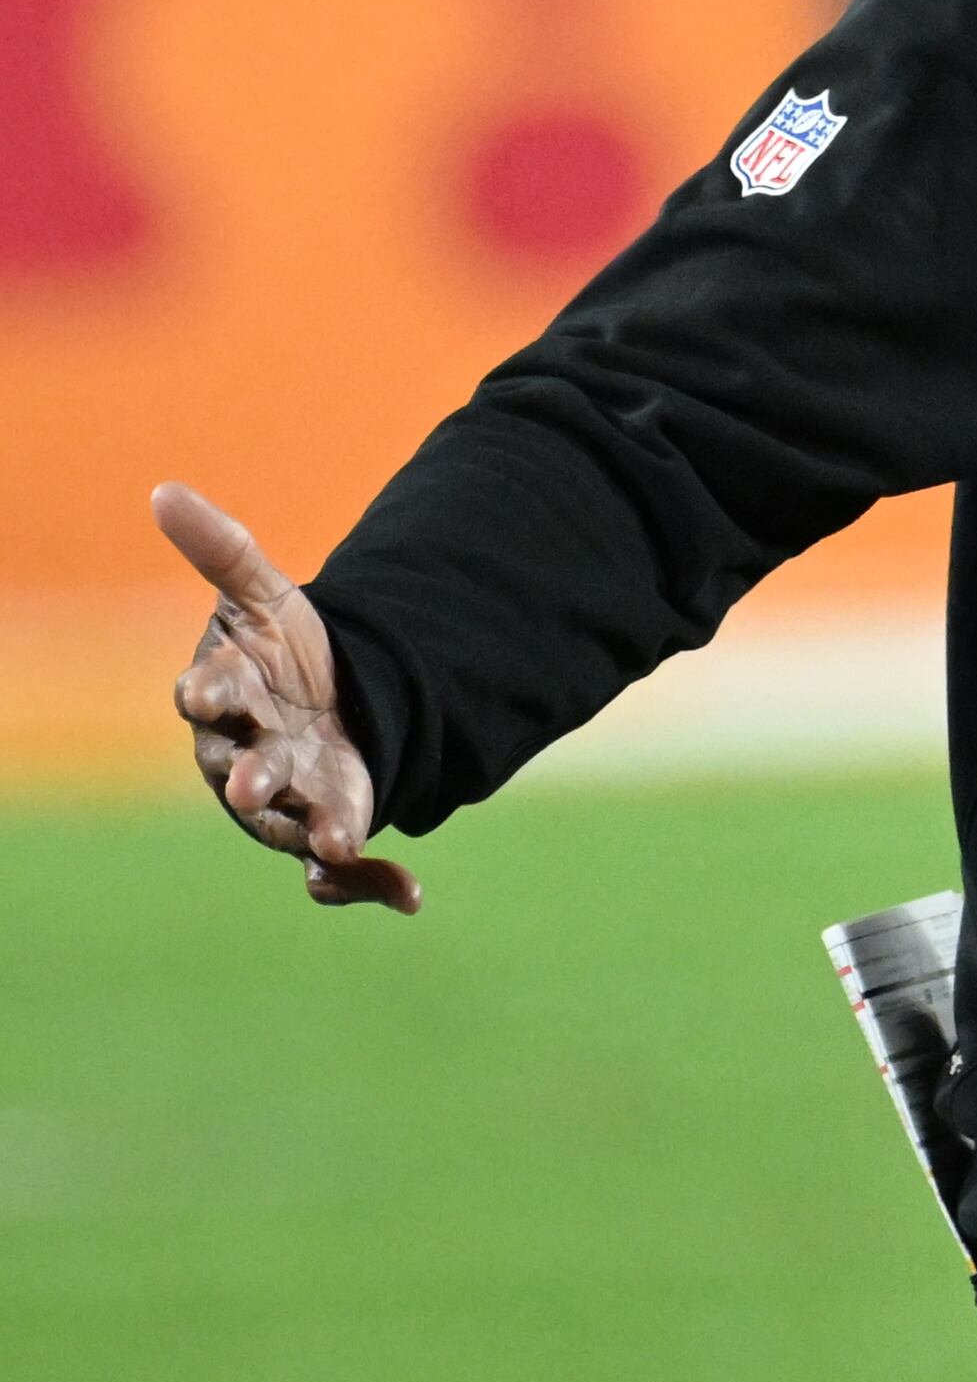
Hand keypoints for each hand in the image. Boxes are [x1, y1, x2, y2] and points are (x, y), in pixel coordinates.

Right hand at [156, 483, 419, 911]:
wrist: (326, 702)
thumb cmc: (279, 654)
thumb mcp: (263, 595)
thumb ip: (222, 549)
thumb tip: (164, 489)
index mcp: (229, 698)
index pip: (207, 694)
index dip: (205, 692)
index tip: (198, 690)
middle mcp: (250, 755)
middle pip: (244, 770)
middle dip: (249, 778)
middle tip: (247, 787)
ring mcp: (290, 796)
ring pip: (292, 823)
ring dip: (315, 831)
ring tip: (338, 838)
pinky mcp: (328, 824)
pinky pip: (338, 866)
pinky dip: (368, 883)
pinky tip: (408, 893)